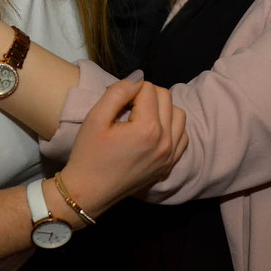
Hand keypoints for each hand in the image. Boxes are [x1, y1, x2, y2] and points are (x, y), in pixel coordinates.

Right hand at [58, 76, 186, 218]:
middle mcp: (165, 142)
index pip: (147, 88)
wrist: (88, 192)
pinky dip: (170, 127)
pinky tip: (151, 132)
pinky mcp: (169, 165)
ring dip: (161, 109)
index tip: (116, 104)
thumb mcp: (95, 118)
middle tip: (125, 109)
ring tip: (139, 118)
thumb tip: (138, 77)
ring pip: (178, 114)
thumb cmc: (88, 154)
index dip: (129, 90)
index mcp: (148, 129)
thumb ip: (118, 92)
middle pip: (165, 97)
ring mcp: (170, 156)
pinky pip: (181, 135)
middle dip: (146, 96)